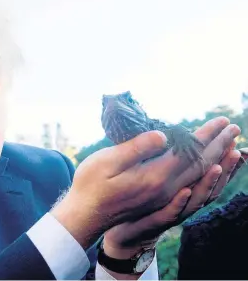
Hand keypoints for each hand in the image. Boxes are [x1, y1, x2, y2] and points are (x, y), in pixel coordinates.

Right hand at [51, 117, 239, 249]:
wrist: (84, 216)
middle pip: (200, 165)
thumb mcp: (106, 162)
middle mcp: (165, 190)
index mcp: (154, 178)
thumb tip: (163, 135)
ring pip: (199, 178)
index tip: (221, 121)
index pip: (189, 153)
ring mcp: (163, 198)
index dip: (206, 135)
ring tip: (232, 147)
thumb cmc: (91, 185)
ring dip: (217, 160)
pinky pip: (192, 189)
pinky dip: (206, 178)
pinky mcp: (159, 201)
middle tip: (234, 128)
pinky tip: (209, 170)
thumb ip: (136, 148)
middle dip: (218, 144)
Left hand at [103, 148, 240, 254]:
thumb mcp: (161, 175)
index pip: (212, 169)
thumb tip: (183, 134)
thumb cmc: (146, 199)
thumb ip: (175, 159)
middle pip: (210, 184)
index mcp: (188, 185)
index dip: (225, 157)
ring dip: (207, 184)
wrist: (127, 229)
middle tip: (236, 149)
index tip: (236, 141)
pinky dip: (179, 204)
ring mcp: (173, 212)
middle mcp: (186, 200)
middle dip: (224, 167)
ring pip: (195, 199)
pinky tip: (184, 192)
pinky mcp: (154, 221)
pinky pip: (169, 213)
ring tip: (217, 167)